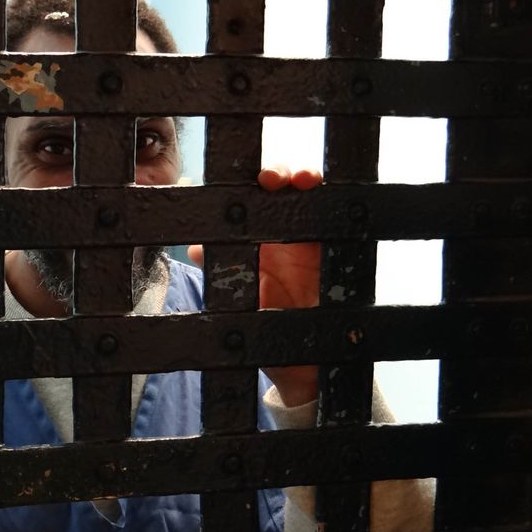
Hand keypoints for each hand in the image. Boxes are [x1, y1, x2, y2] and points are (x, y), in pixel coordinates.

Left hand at [188, 166, 321, 406]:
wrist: (299, 359)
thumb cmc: (265, 321)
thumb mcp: (237, 296)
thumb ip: (219, 268)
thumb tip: (194, 247)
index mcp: (254, 236)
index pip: (250, 197)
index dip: (246, 181)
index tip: (238, 179)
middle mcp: (282, 231)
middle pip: (282, 187)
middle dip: (278, 172)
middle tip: (270, 178)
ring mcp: (310, 236)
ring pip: (311, 193)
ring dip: (306, 176)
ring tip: (302, 178)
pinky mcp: (334, 249)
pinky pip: (337, 217)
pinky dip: (332, 200)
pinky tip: (322, 191)